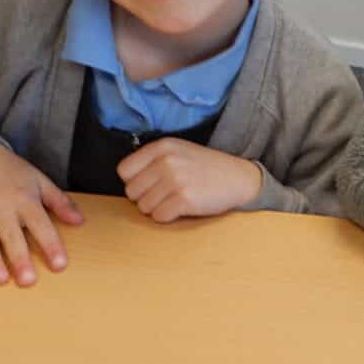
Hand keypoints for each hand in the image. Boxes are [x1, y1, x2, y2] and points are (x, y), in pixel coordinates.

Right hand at [0, 141, 83, 285]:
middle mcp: (1, 207)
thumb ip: (59, 202)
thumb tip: (80, 222)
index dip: (50, 245)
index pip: (41, 225)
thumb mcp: (39, 180)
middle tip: (27, 281)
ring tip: (0, 280)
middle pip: (12, 236)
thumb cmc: (10, 171)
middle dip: (20, 259)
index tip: (59, 265)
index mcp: (24, 199)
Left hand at [117, 138, 262, 222]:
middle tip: (165, 194)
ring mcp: (175, 180)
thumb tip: (127, 181)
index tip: (151, 183)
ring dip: (157, 208)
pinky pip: (159, 216)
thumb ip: (152, 160)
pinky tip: (182, 208)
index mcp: (162, 146)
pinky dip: (168, 217)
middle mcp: (166, 161)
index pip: (124, 171)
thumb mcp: (179, 151)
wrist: (239, 178)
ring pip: (144, 207)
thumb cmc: (206, 167)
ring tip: (175, 200)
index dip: (135, 181)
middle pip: (132, 191)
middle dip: (145, 197)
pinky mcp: (184, 199)